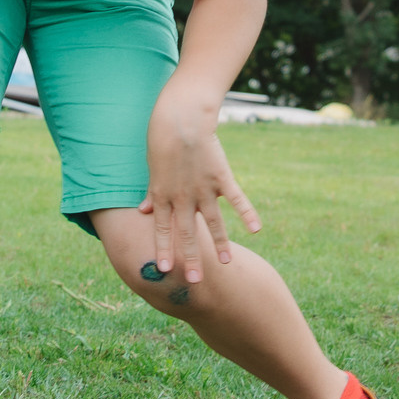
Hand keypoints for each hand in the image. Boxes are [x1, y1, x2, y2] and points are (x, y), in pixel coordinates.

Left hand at [138, 98, 261, 281]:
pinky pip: (236, 199)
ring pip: (213, 222)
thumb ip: (151, 193)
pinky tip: (255, 229)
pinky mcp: (221, 177)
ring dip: (220, 243)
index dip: (164, 250)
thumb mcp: (152, 168)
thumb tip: (143, 211)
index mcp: (163, 195)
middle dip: (191, 258)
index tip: (164, 271)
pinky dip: (247, 213)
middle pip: (187, 233)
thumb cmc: (161, 139)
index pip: (162, 229)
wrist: (181, 117)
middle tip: (194, 281)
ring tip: (227, 263)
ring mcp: (203, 188)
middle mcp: (183, 197)